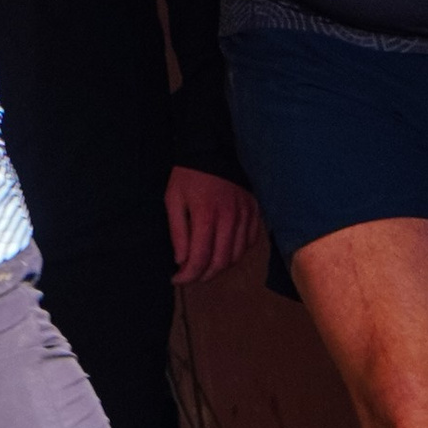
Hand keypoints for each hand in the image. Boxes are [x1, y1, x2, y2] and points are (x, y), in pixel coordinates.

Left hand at [166, 164, 262, 283]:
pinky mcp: (255, 211)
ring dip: (220, 267)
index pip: (200, 258)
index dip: (188, 275)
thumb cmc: (188, 176)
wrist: (214, 149)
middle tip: (191, 276)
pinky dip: (237, 252)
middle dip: (204, 275)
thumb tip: (181, 261)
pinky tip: (224, 251)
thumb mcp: (173, 200)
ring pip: (236, 255)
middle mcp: (230, 219)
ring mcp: (245, 215)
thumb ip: (177, 232)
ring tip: (205, 266)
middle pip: (221, 262)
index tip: (177, 278)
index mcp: (206, 216)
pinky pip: (250, 242)